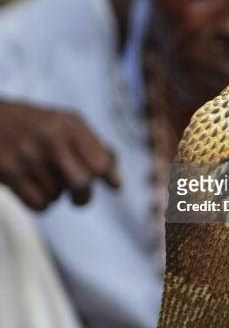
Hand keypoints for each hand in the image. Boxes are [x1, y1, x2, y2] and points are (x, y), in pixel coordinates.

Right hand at [0, 101, 120, 209]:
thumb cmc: (33, 126)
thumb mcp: (63, 123)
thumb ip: (93, 147)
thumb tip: (117, 182)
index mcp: (70, 124)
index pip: (101, 161)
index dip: (110, 177)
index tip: (114, 186)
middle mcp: (51, 136)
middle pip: (82, 183)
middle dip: (83, 197)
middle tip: (79, 198)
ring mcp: (29, 153)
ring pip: (57, 196)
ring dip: (54, 195)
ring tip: (42, 178)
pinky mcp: (9, 169)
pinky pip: (39, 204)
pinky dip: (39, 202)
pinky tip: (31, 187)